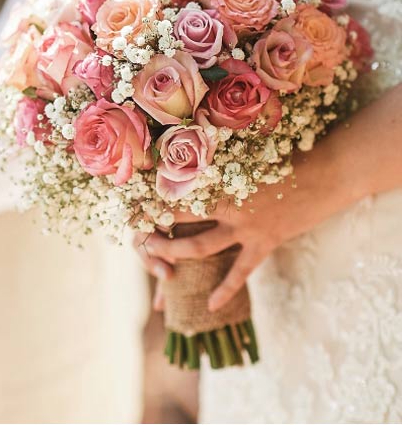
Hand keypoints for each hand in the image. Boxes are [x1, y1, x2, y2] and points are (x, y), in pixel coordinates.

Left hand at [139, 158, 333, 312]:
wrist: (327, 174)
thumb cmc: (287, 156)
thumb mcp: (249, 154)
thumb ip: (220, 160)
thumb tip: (193, 153)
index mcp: (219, 178)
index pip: (176, 191)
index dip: (152, 199)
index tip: (131, 204)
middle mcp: (226, 203)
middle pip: (179, 221)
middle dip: (156, 231)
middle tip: (137, 240)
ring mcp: (245, 226)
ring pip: (200, 247)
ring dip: (176, 256)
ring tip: (160, 270)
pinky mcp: (265, 243)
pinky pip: (240, 272)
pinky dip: (225, 289)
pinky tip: (211, 306)